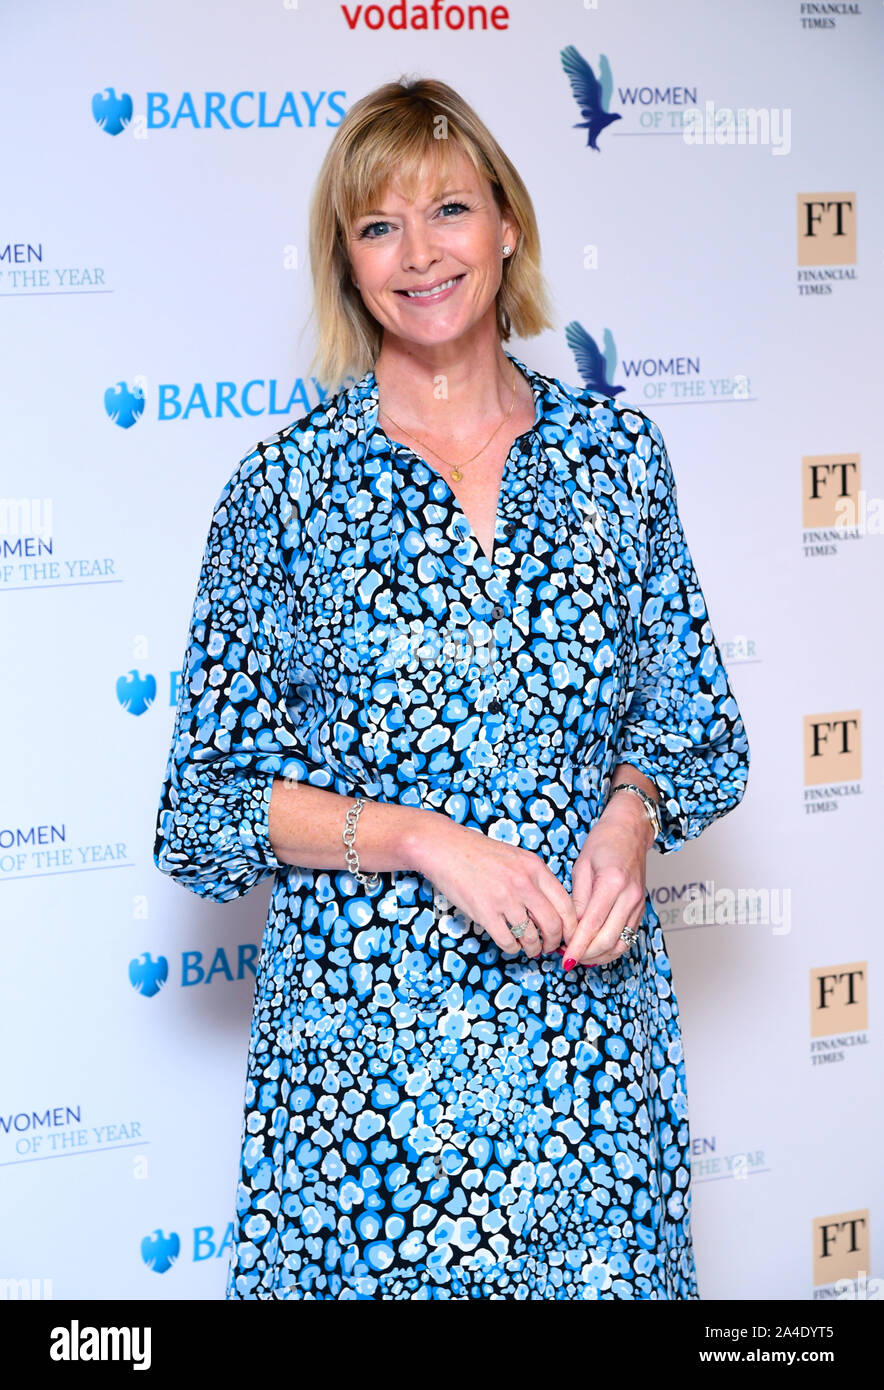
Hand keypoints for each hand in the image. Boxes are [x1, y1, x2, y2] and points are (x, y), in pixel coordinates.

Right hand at [406, 811, 577, 958]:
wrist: (445, 848)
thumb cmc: (480, 854)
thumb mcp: (517, 858)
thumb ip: (536, 880)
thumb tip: (555, 911)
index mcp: (535, 868)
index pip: (566, 905)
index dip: (572, 927)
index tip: (570, 936)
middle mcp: (524, 883)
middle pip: (553, 925)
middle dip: (554, 942)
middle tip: (550, 947)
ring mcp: (504, 898)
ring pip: (531, 937)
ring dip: (533, 948)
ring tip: (530, 948)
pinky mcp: (484, 912)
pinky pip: (507, 941)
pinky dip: (512, 948)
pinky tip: (510, 944)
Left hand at [560, 793, 652, 968]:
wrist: (630, 829)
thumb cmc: (603, 841)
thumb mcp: (582, 865)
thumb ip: (578, 898)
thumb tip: (571, 927)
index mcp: (612, 883)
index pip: (592, 925)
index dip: (577, 945)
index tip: (564, 957)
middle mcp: (629, 896)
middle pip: (608, 939)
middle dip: (586, 954)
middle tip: (568, 959)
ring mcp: (638, 903)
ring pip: (621, 943)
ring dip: (600, 956)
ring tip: (580, 957)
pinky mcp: (641, 908)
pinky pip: (629, 937)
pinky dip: (612, 948)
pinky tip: (596, 950)